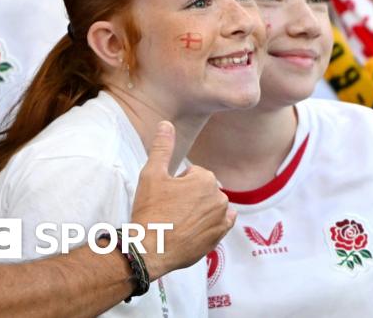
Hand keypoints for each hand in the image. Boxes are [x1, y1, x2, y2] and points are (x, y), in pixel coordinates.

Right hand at [130, 121, 234, 278]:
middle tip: (169, 210)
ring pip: (210, 205)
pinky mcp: (220, 235)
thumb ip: (162, 147)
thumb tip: (166, 123)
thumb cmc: (150, 212)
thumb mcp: (151, 175)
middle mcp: (219, 196)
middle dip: (188, 196)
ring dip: (199, 210)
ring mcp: (222, 217)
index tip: (165, 197)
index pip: (191, 175)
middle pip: (202, 190)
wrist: (150, 250)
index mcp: (206, 178)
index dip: (176, 185)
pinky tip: (195, 228)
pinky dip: (211, 223)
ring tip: (178, 222)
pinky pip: (222, 222)